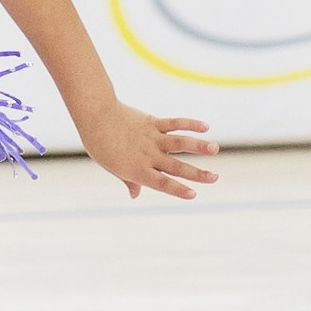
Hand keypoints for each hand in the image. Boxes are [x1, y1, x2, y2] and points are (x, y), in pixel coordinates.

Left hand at [80, 103, 216, 201]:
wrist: (95, 116)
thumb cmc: (101, 145)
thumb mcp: (112, 167)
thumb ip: (128, 180)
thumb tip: (135, 195)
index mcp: (138, 170)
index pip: (162, 183)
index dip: (178, 190)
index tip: (193, 194)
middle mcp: (148, 155)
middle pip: (176, 166)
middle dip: (197, 173)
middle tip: (215, 178)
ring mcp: (152, 138)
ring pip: (179, 143)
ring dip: (198, 146)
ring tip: (215, 149)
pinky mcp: (153, 122)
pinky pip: (174, 123)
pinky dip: (189, 124)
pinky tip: (205, 126)